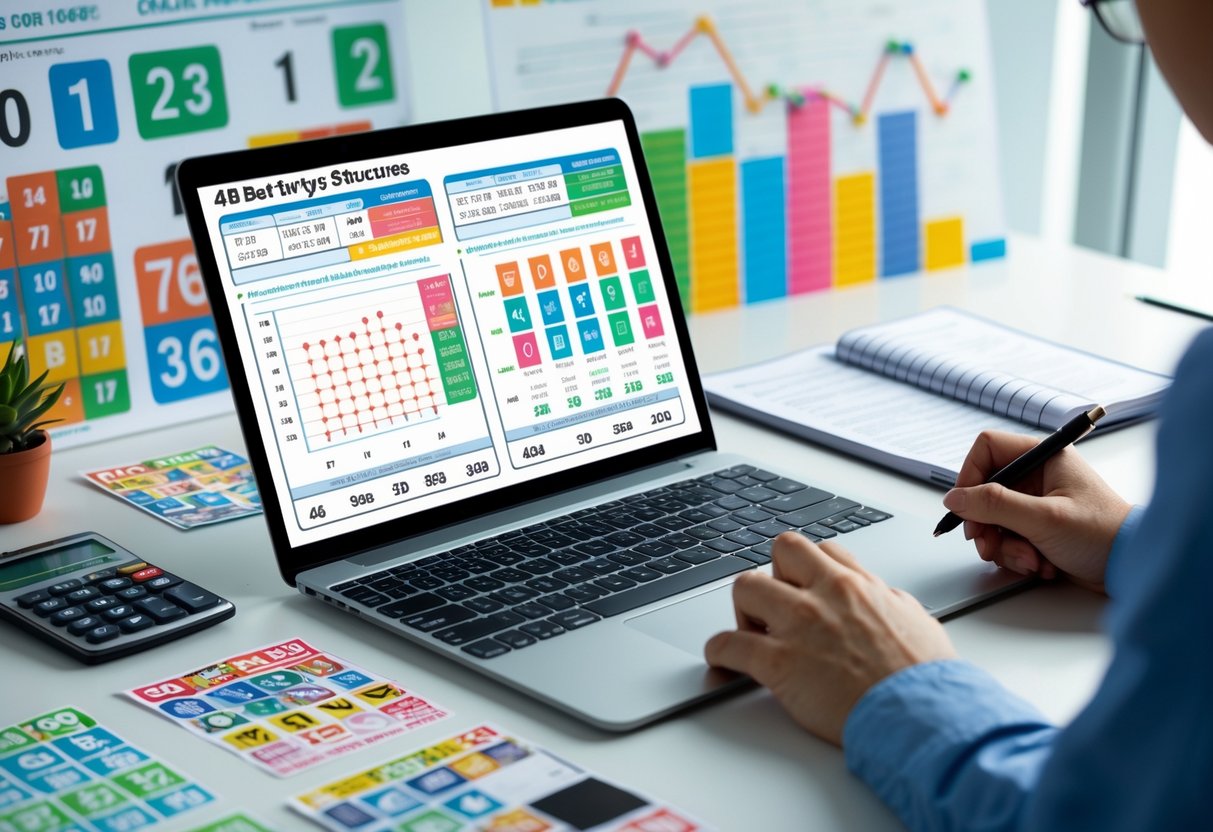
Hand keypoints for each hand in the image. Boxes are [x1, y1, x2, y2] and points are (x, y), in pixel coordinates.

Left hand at [704, 533, 955, 745]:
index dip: (807, 570)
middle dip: (774, 576)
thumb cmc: (925, 679)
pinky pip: (729, 644)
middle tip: (778, 609)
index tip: (803, 587)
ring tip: (755, 634)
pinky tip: (725, 660)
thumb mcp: (916, 621)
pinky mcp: (779, 663)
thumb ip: (890, 603)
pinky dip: (720, 651)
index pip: (819, 550)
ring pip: (745, 587)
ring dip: (744, 610)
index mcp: (857, 586)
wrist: (922, 716)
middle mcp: (825, 596)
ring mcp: (799, 626)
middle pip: (779, 552)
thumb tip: (883, 598)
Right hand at [943, 430, 1131, 592]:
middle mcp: (1037, 476)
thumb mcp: (1043, 519)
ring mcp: (1036, 504)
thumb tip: (954, 499)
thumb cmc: (1104, 535)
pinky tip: (1042, 565)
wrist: (1132, 569)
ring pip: (993, 519)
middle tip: (987, 544)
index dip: (969, 476)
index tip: (964, 506)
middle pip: (984, 490)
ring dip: (1004, 545)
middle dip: (985, 523)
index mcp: (1043, 457)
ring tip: (1030, 560)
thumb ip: (994, 506)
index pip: (987, 449)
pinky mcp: (1037, 529)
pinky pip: (1007, 539)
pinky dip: (1017, 555)